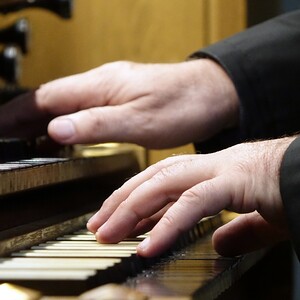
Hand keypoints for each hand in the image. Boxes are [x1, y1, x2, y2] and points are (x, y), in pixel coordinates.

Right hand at [0, 59, 237, 147]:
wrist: (211, 95)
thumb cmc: (184, 105)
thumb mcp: (139, 121)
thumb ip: (96, 125)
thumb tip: (55, 129)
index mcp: (101, 86)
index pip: (46, 98)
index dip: (17, 113)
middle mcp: (102, 84)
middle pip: (52, 99)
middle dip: (24, 117)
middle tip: (6, 135)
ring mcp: (112, 90)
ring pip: (67, 103)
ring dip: (43, 119)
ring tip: (25, 137)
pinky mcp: (123, 99)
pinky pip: (84, 108)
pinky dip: (68, 121)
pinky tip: (66, 132)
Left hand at [87, 137, 293, 256]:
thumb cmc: (291, 189)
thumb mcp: (258, 217)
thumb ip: (238, 230)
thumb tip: (220, 243)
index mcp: (211, 172)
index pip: (162, 182)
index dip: (135, 200)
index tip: (115, 220)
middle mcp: (209, 166)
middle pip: (152, 179)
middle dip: (121, 202)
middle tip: (98, 226)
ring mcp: (220, 170)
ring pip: (163, 185)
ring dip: (131, 210)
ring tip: (107, 233)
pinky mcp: (234, 181)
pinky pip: (193, 202)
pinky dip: (168, 224)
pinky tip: (148, 245)